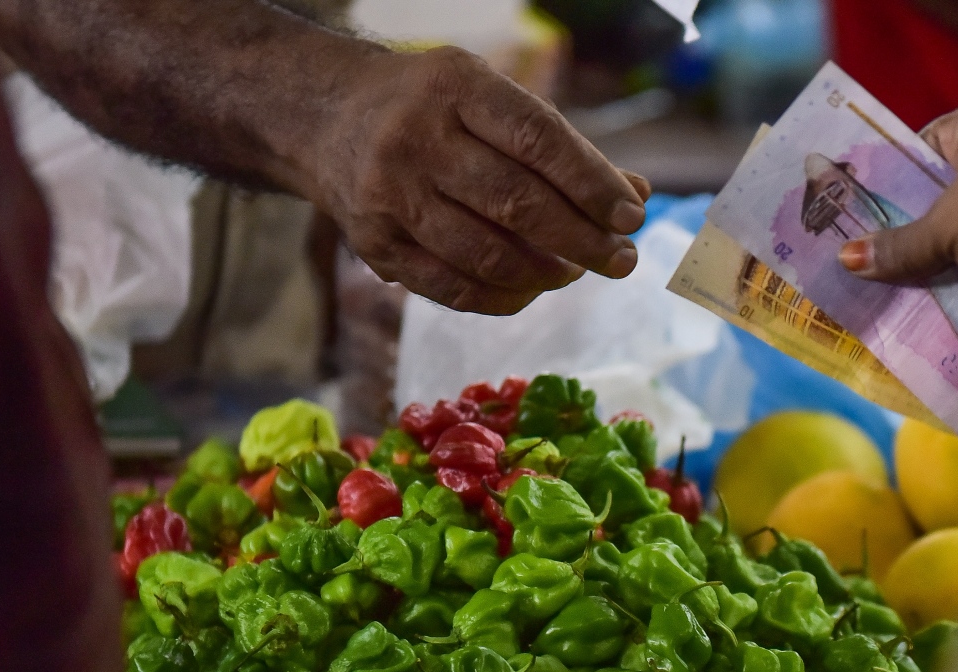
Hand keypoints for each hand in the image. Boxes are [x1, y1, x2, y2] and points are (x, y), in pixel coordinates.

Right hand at [309, 47, 649, 314]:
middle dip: (581, 240)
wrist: (324, 118)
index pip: (539, 140)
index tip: (631, 216)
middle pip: (517, 203)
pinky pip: (452, 289)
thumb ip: (559, 145)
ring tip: (576, 272)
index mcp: (455, 88)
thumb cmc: (431, 108)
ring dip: (545, 274)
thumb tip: (633, 194)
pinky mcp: (376, 244)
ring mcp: (390, 195)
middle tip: (622, 261)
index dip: (592, 184)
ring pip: (486, 255)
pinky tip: (531, 289)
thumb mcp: (490, 99)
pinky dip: (502, 297)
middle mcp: (416, 138)